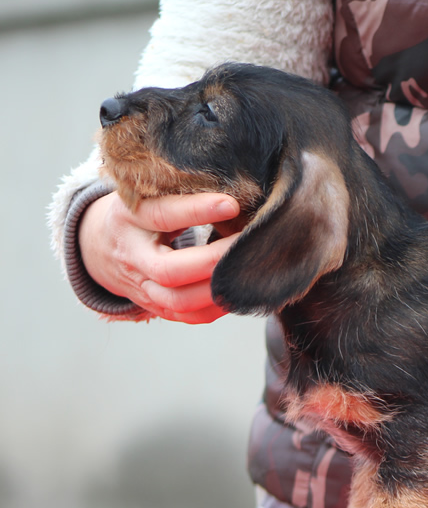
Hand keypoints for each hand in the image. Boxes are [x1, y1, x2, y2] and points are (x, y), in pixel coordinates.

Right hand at [79, 191, 240, 323]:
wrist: (101, 245)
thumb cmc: (139, 211)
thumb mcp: (149, 192)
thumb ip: (181, 192)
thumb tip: (234, 191)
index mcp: (129, 218)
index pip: (161, 215)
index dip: (196, 211)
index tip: (231, 204)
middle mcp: (132, 256)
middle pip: (169, 270)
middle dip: (213, 260)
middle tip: (246, 245)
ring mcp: (141, 286)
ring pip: (177, 300)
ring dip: (215, 290)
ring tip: (245, 271)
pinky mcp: (154, 305)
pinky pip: (186, 316)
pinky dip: (214, 309)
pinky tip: (236, 293)